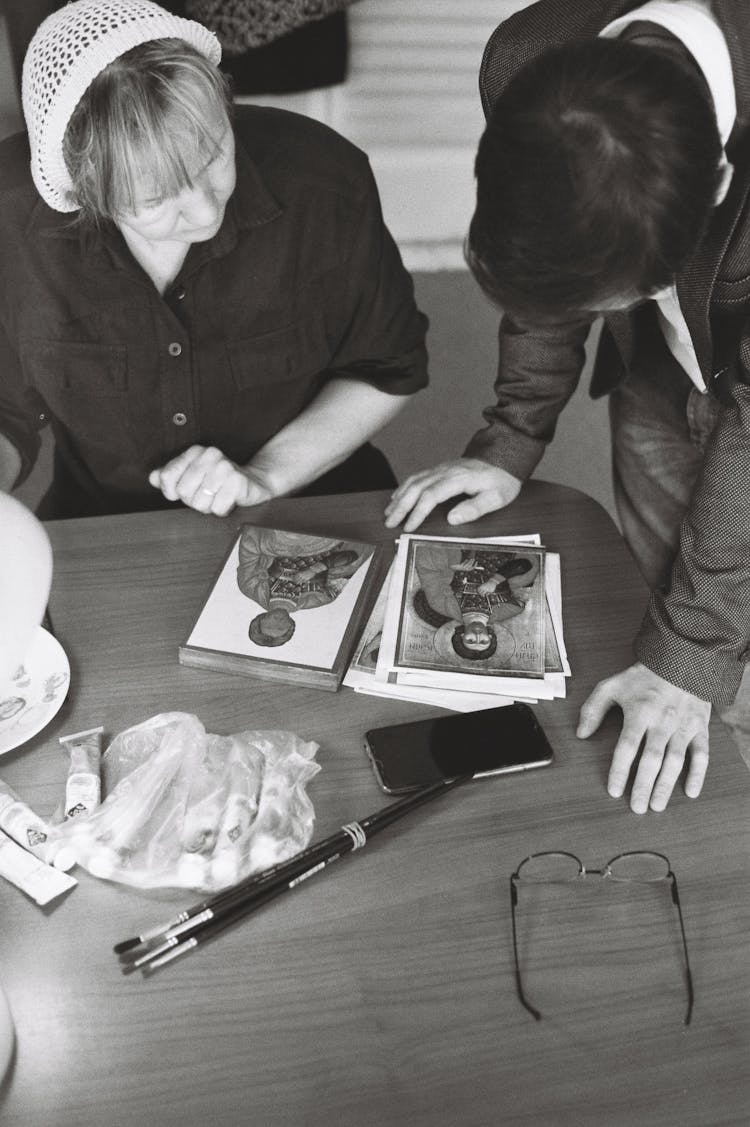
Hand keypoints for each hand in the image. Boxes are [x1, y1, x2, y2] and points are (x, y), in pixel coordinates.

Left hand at [149, 446, 272, 515]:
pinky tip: (227, 500)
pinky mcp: (238, 481)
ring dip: (208, 506)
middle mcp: (210, 455)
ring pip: (200, 502)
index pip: (167, 476)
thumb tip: (152, 478)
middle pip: (183, 492)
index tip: (179, 493)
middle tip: (206, 495)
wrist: (253, 481)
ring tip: (217, 497)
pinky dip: (221, 510)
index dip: (170, 491)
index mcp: (195, 452)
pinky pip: (217, 508)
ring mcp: (225, 467)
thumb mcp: (191, 476)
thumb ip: (170, 476)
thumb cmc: (218, 481)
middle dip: (193, 500)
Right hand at [384, 459, 522, 531]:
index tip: (409, 527)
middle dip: (401, 507)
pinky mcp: (441, 469)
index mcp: (459, 479)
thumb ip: (475, 508)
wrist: (505, 458)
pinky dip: (404, 487)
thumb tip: (452, 518)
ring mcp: (442, 468)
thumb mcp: (496, 498)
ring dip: (399, 497)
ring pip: (414, 481)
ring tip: (389, 512)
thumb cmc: (502, 480)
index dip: (417, 512)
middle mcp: (446, 471)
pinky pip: (418, 476)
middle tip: (389, 522)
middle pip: (417, 488)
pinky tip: (398, 496)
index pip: (431, 495)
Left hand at [577, 662, 710, 813]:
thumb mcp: (612, 686)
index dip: (620, 771)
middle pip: (651, 760)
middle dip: (643, 786)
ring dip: (666, 786)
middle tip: (637, 808)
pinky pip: (702, 754)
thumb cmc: (643, 677)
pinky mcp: (700, 727)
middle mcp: (662, 721)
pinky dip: (698, 775)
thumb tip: (581, 734)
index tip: (614, 791)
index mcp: (639, 712)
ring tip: (656, 805)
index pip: (627, 747)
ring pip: (675, 761)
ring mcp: (683, 726)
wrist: (681, 660)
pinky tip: (689, 792)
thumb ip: (593, 709)